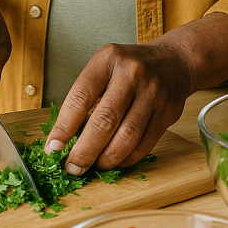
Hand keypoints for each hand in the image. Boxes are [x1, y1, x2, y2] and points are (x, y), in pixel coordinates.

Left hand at [44, 40, 193, 173]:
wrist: (173, 62)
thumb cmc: (129, 69)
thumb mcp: (104, 68)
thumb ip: (86, 98)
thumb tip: (62, 139)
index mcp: (108, 60)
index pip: (80, 97)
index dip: (64, 127)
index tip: (53, 148)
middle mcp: (132, 74)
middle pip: (104, 121)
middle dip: (85, 151)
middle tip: (72, 167)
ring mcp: (153, 93)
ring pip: (127, 137)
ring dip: (107, 159)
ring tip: (94, 166)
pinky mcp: (168, 112)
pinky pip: (145, 144)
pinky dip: (127, 159)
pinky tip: (116, 161)